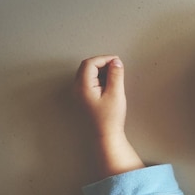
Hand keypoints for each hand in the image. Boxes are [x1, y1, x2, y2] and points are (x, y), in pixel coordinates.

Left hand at [74, 55, 143, 177]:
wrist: (106, 135)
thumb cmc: (110, 118)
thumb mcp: (116, 93)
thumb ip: (116, 75)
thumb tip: (116, 62)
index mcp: (83, 86)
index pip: (90, 63)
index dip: (104, 59)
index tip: (117, 61)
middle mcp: (77, 89)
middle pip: (87, 67)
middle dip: (102, 63)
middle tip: (117, 66)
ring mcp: (79, 94)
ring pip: (87, 74)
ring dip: (101, 71)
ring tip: (115, 76)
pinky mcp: (83, 98)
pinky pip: (89, 82)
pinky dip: (99, 78)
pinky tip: (109, 85)